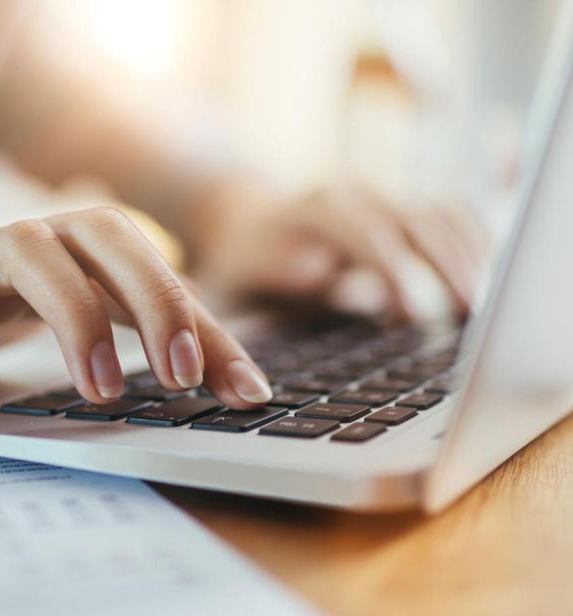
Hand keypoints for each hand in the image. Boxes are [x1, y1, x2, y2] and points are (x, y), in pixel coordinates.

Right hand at [0, 207, 271, 409]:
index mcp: (91, 245)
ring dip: (75, 319)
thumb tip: (249, 384)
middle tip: (181, 376)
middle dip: (153, 299)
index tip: (231, 386)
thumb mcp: (109, 314)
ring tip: (103, 391)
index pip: (158, 269)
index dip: (194, 320)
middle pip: (107, 232)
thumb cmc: (36, 298)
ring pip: (31, 251)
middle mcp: (47, 236)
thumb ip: (176, 341)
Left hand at [198, 188, 488, 321]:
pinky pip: (447, 212)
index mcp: (315, 210)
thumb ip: (280, 271)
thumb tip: (321, 270)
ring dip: (469, 253)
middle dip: (448, 264)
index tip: (416, 315)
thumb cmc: (245, 261)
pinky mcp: (394, 207)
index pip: (366, 233)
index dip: (395, 272)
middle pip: (416, 218)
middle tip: (473, 312)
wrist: (244, 222)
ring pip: (440, 212)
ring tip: (486, 300)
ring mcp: (378, 197)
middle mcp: (353, 194)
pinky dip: (472, 238)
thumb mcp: (246, 271)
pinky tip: (484, 270)